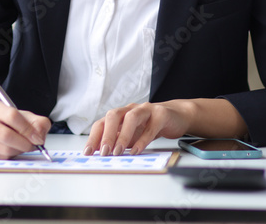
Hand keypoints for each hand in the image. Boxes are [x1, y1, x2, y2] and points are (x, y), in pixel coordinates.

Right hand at [0, 98, 50, 159]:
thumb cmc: (3, 120)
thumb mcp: (20, 114)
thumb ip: (36, 122)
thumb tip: (40, 135)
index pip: (12, 116)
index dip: (27, 129)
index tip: (37, 137)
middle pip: (6, 135)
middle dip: (24, 143)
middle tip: (33, 145)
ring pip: (4, 150)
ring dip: (19, 150)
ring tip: (23, 146)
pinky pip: (0, 158)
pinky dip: (11, 156)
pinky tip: (12, 149)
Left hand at [83, 99, 247, 156]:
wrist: (177, 116)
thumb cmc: (150, 126)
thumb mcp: (132, 135)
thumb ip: (119, 142)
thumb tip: (102, 156)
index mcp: (120, 115)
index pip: (102, 123)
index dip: (93, 137)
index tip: (88, 153)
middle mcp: (130, 109)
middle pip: (113, 116)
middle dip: (106, 135)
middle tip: (103, 152)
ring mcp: (146, 110)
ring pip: (131, 118)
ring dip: (123, 135)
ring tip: (118, 152)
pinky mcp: (161, 114)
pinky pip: (150, 127)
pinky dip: (142, 140)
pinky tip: (137, 151)